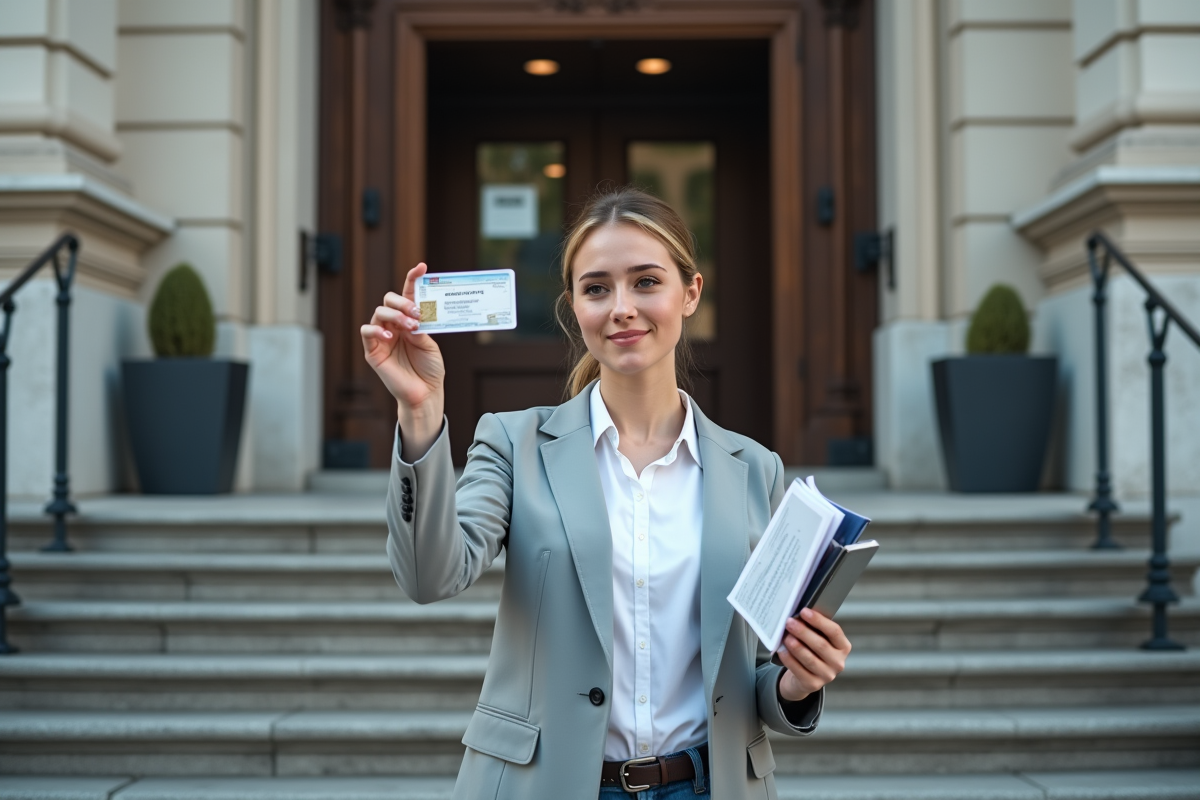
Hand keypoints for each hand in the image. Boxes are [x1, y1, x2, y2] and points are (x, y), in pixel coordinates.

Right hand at [360, 263, 445, 452]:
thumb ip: (421, 328)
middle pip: (389, 300)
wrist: (425, 393)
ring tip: (410, 326)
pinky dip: (377, 329)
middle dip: (402, 301)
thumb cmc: (430, 369)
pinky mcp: (373, 351)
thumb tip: (413, 316)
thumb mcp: (430, 343)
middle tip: (417, 312)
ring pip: (379, 312)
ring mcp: (382, 337)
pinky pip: (367, 332)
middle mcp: (394, 326)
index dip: (412, 279)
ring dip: (395, 315)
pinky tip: (391, 335)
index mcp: (409, 321)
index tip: (421, 267)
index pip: (408, 296)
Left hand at [776, 608, 850, 702]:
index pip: (834, 631)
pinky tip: (782, 651)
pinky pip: (799, 670)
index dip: (819, 620)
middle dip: (803, 632)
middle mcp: (838, 662)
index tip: (804, 611)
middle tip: (789, 622)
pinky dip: (789, 659)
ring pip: (810, 659)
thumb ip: (813, 627)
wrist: (805, 675)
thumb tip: (799, 614)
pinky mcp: (814, 684)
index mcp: (843, 646)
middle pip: (820, 645)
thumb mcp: (817, 638)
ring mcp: (827, 675)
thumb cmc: (812, 650)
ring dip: (796, 646)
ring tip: (785, 637)